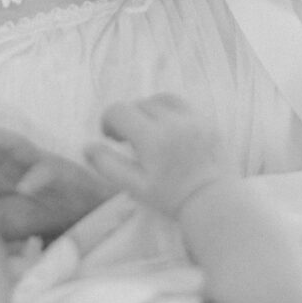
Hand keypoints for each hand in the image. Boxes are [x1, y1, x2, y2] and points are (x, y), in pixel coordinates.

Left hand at [0, 117, 112, 240]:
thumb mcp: (8, 227)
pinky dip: (36, 180)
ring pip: (16, 149)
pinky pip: (47, 176)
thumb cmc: (47, 216)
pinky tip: (25, 187)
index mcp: (1, 179)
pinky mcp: (63, 177)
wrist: (92, 216)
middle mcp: (17, 167)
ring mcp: (40, 167)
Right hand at [84, 94, 233, 216]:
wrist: (214, 203)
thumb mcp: (135, 187)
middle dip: (129, 118)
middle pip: (140, 104)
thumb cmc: (171, 197)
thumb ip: (108, 165)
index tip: (111, 137)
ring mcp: (193, 118)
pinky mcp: (208, 121)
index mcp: (152, 138)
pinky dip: (170, 110)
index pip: (120, 111)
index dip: (109, 121)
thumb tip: (87, 146)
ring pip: (161, 99)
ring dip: (149, 109)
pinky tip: (170, 129)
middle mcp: (173, 122)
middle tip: (130, 140)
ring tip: (149, 129)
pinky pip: (183, 105)